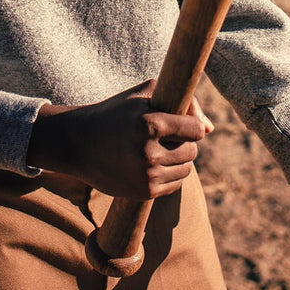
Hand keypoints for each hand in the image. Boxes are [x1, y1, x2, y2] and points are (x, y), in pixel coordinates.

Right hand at [27, 79, 213, 199]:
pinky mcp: (144, 193)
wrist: (78, 143)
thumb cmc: (116, 113)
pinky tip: (152, 163)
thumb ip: (184, 104)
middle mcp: (148, 153)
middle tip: (165, 136)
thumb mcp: (144, 96)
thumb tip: (211, 129)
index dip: (191, 124)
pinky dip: (170, 174)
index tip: (179, 122)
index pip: (196, 130)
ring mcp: (146, 176)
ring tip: (158, 149)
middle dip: (184, 142)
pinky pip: (175, 184)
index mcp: (149, 125)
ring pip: (186, 169)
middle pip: (192, 151)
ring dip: (178, 158)